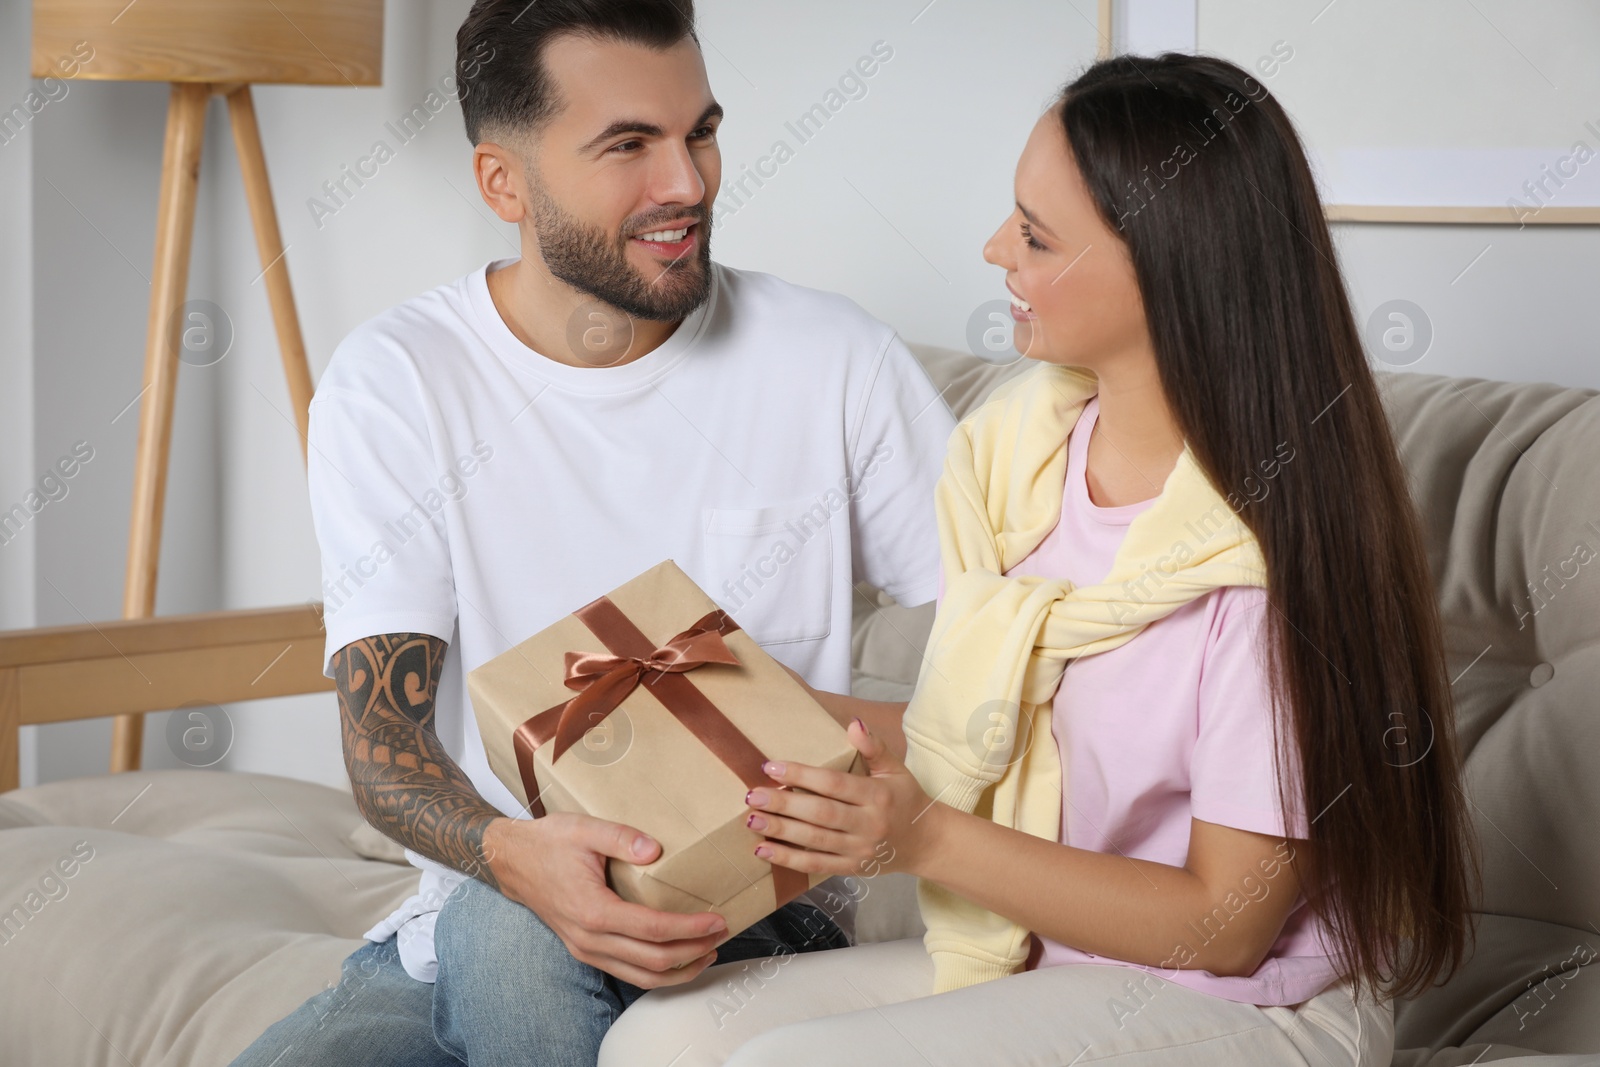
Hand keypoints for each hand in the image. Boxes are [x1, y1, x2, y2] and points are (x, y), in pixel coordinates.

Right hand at [484, 812, 729, 988]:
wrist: (512, 861)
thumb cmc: (548, 842)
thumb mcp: (584, 828)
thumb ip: (621, 837)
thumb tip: (655, 849)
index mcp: (593, 909)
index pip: (653, 929)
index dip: (689, 928)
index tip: (716, 919)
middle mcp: (590, 938)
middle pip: (652, 960)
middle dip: (692, 951)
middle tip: (721, 934)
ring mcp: (586, 949)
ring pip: (640, 976)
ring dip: (678, 971)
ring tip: (708, 952)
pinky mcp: (586, 951)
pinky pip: (627, 972)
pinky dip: (657, 972)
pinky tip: (677, 959)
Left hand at [744, 718, 938, 879]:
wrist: (926, 842)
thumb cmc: (905, 799)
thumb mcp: (895, 768)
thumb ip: (874, 746)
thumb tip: (853, 722)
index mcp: (877, 795)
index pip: (834, 784)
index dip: (802, 774)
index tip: (771, 766)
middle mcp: (868, 824)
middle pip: (820, 813)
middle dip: (784, 804)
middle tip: (753, 795)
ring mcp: (859, 849)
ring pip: (815, 841)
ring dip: (781, 831)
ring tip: (752, 820)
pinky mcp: (851, 868)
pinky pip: (816, 865)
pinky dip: (788, 860)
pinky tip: (764, 850)